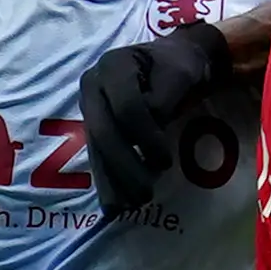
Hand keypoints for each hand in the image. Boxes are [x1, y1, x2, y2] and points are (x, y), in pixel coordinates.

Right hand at [80, 20, 237, 214]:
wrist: (171, 61)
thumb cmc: (178, 65)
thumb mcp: (180, 72)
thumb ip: (165, 97)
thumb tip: (153, 126)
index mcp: (114, 66)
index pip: (127, 107)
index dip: (146, 137)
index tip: (167, 161)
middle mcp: (93, 85)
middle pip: (104, 131)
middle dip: (124, 167)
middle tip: (146, 195)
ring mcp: (90, 106)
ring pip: (97, 148)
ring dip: (112, 181)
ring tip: (127, 208)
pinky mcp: (93, 126)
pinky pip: (97, 156)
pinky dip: (107, 181)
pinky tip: (114, 204)